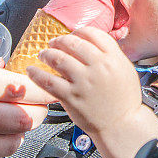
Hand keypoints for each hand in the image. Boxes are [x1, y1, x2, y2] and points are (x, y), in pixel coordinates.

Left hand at [26, 27, 142, 136]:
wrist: (121, 125)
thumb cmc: (124, 100)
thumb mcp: (126, 69)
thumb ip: (111, 54)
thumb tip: (92, 42)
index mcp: (113, 58)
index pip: (92, 33)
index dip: (79, 31)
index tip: (73, 34)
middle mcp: (98, 67)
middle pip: (72, 42)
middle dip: (59, 40)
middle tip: (54, 43)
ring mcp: (84, 82)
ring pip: (58, 58)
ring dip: (47, 54)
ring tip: (43, 54)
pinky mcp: (71, 97)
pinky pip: (48, 81)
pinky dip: (37, 74)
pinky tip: (32, 71)